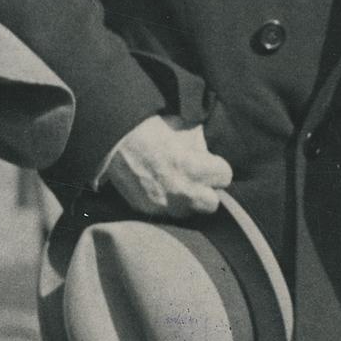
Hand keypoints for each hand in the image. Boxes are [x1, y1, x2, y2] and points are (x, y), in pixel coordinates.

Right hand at [102, 114, 234, 219]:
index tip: (209, 163)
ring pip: (189, 211)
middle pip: (212, 203)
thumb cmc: (152, 129)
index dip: (218, 168)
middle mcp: (182, 191)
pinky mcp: (147, 209)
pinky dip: (167, 203)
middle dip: (208, 191)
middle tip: (198, 179)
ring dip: (188, 200)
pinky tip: (160, 187)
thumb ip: (201, 146)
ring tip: (178, 184)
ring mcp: (164, 204)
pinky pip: (166, 212)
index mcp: (195, 168)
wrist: (114, 139)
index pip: (225, 177)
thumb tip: (207, 155)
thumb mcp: (184, 127)